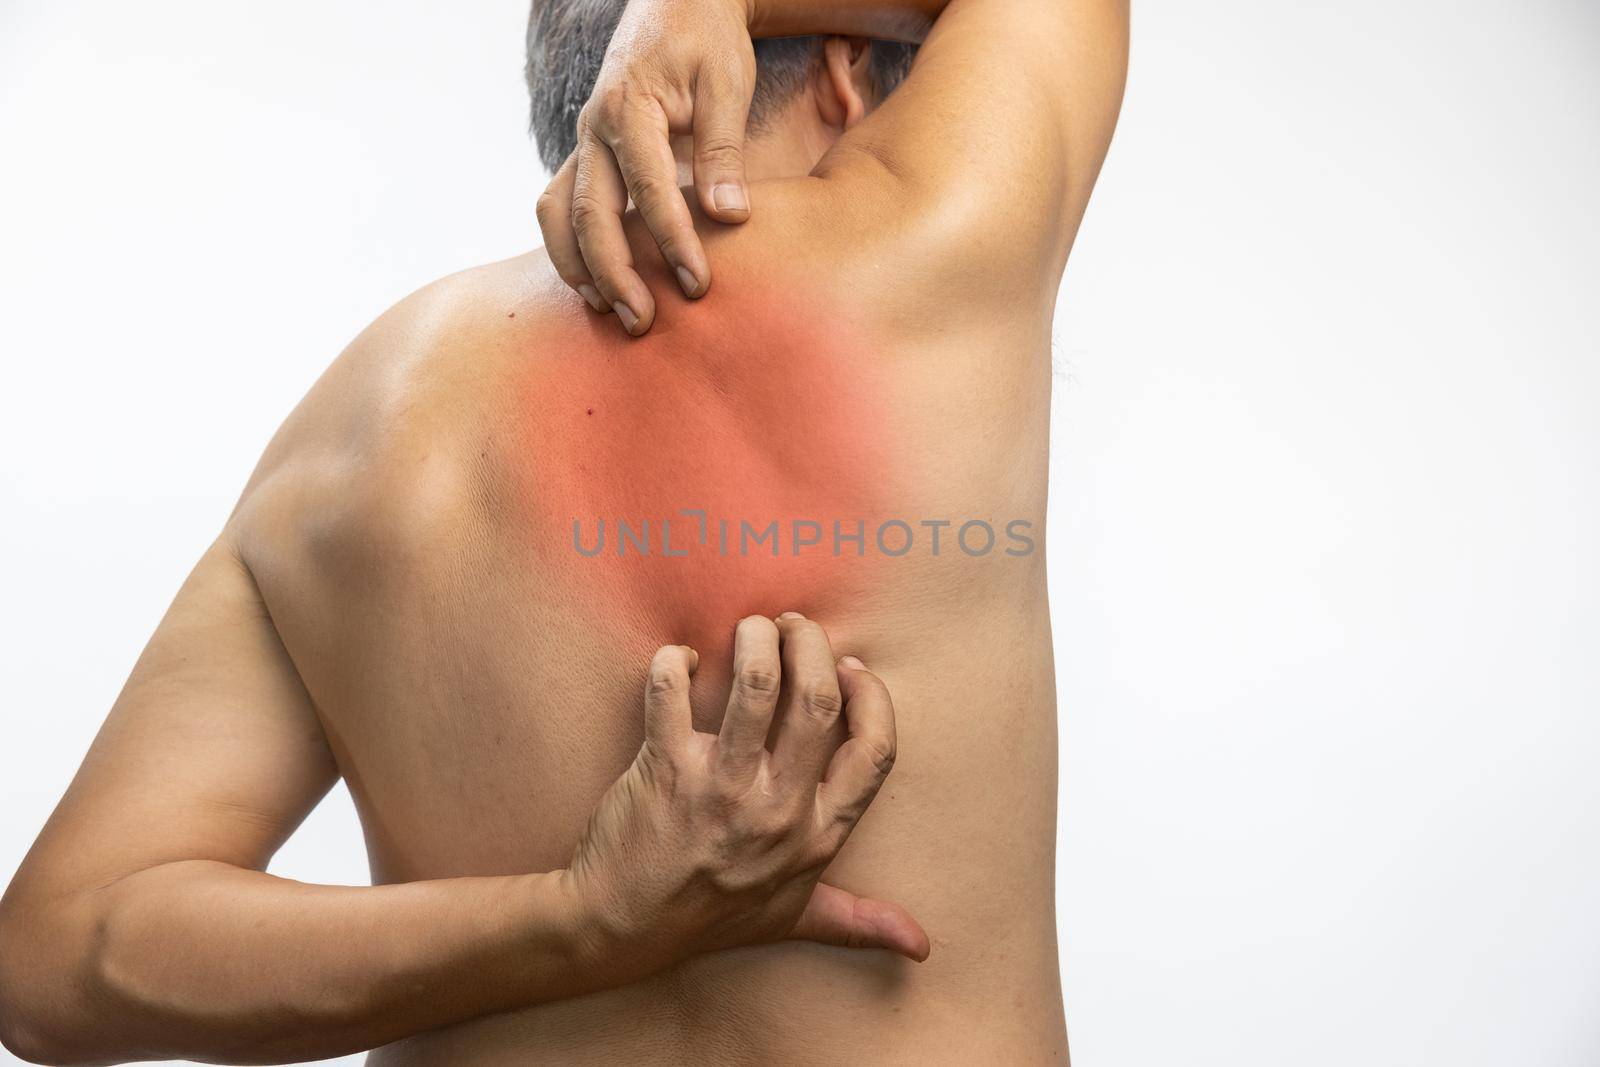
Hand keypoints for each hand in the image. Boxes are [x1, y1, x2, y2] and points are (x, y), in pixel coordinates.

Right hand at [535, 0, 755, 335]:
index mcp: (630, 107)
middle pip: (588, 212)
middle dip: (615, 273)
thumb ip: (724, 151)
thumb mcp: (727, 84)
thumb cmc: (707, 43)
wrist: (676, 6)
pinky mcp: (586, 159)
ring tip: (612, 313)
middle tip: (644, 323)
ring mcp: (583, 145)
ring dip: (580, 269)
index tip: (699, 285)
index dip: (672, 240)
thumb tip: (728, 217)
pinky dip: (572, 252)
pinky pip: (561, 211)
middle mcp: (594, 129)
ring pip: (558, 216)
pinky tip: (599, 288)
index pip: (648, 187)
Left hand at [562, 613, 927, 984]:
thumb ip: (857, 919)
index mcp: (817, 835)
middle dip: (810, 645)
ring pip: (756, 686)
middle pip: (818, 700)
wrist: (620, 929)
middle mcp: (777, 810)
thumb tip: (921, 947)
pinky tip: (680, 661)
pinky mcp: (665, 769)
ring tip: (748, 629)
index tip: (849, 668)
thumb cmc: (709, 917)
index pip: (875, 752)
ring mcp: (721, 789)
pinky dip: (675, 662)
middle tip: (791, 627)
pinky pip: (671, 692)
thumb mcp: (792, 918)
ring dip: (755, 640)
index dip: (872, 697)